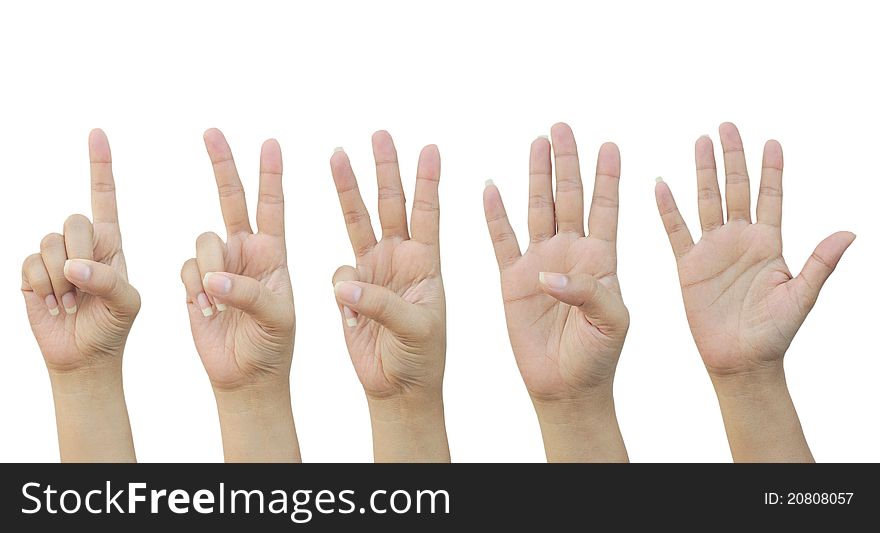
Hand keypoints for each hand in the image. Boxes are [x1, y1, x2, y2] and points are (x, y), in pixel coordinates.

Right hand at [21, 129, 138, 460]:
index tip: (98, 133)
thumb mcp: (128, 303)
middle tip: (88, 284)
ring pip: (50, 242)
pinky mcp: (30, 272)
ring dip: (63, 278)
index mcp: (111, 242)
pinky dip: (43, 287)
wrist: (85, 355)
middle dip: (83, 253)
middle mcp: (81, 244)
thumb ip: (110, 280)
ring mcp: (53, 257)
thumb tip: (74, 267)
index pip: (104, 198)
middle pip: (75, 221)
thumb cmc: (114, 325)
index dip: (100, 166)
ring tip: (74, 300)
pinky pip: (29, 264)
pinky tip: (56, 303)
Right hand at [180, 129, 297, 461]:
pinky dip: (194, 288)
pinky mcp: (194, 284)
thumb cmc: (278, 348)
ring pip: (204, 241)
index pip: (273, 205)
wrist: (247, 379)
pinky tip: (209, 313)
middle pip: (232, 199)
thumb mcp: (280, 319)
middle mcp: (247, 252)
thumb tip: (211, 280)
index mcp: (276, 253)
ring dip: (212, 269)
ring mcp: (220, 267)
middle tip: (212, 131)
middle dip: (224, 165)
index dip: (271, 174)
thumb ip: (251, 294)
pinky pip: (185, 269)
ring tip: (224, 302)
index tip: (271, 142)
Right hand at [330, 131, 447, 461]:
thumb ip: (381, 304)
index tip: (431, 148)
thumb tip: (342, 281)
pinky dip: (339, 285)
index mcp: (424, 264)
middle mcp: (397, 260)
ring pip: (356, 220)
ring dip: (348, 188)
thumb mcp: (414, 331)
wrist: (396, 390)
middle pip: (389, 204)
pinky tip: (351, 314)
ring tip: (337, 153)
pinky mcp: (344, 289)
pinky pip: (333, 272)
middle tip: (380, 134)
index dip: (429, 182)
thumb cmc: (421, 361)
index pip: (428, 214)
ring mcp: (369, 271)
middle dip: (384, 169)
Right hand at [483, 123, 627, 461]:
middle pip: (568, 197)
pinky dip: (495, 214)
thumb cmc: (598, 358)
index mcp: (600, 260)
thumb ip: (590, 293)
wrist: (565, 386)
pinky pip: (500, 240)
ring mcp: (539, 264)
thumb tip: (548, 275)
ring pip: (536, 210)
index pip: (605, 208)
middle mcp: (570, 254)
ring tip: (537, 141)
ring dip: (537, 176)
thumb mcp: (611, 324)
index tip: (608, 144)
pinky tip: (491, 185)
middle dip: (567, 162)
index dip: (607, 177)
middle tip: (563, 127)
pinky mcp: (511, 280)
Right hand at [654, 123, 854, 376]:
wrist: (741, 359)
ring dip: (703, 172)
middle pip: (736, 189)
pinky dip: (668, 208)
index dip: (771, 170)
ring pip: (707, 201)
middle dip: (732, 157)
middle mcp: (741, 241)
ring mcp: (713, 251)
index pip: (770, 197)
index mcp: (769, 244)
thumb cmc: (775, 333)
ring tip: (700, 142)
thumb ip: (820, 263)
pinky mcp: (689, 266)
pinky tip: (661, 184)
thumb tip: (848, 231)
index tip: (772, 142)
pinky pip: (676, 231)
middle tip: (726, 127)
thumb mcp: (802, 296)